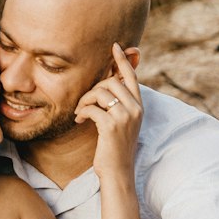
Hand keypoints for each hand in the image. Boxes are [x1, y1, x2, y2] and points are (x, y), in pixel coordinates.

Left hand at [74, 43, 142, 180]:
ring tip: (80, 112)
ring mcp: (125, 117)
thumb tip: (107, 86)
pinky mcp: (112, 126)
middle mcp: (135, 109)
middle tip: (84, 102)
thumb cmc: (115, 148)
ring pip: (101, 91)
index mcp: (139, 107)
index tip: (115, 46)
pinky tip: (79, 120)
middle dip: (93, 88)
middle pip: (112, 81)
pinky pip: (92, 107)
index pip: (131, 77)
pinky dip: (82, 111)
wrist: (117, 172)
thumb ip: (118, 105)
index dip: (123, 60)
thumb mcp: (121, 124)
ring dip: (85, 100)